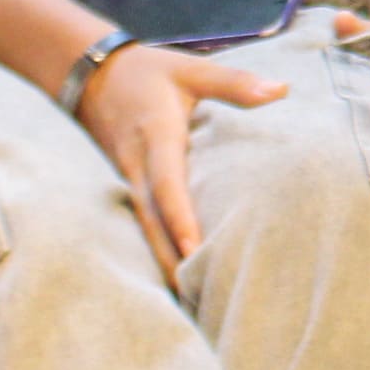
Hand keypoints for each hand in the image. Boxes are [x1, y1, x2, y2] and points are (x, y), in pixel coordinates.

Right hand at [74, 41, 288, 282]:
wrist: (87, 72)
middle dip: (170, 258)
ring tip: (185, 300)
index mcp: (156, 137)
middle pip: (152, 220)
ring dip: (160, 261)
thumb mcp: (191, 69)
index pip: (167, 184)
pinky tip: (168, 275)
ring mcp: (125, 177)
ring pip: (142, 227)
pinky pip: (137, 221)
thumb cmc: (149, 72)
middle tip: (194, 295)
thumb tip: (281, 91)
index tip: (192, 248)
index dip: (179, 217)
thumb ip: (235, 83)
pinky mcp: (123, 184)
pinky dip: (151, 248)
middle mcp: (136, 164)